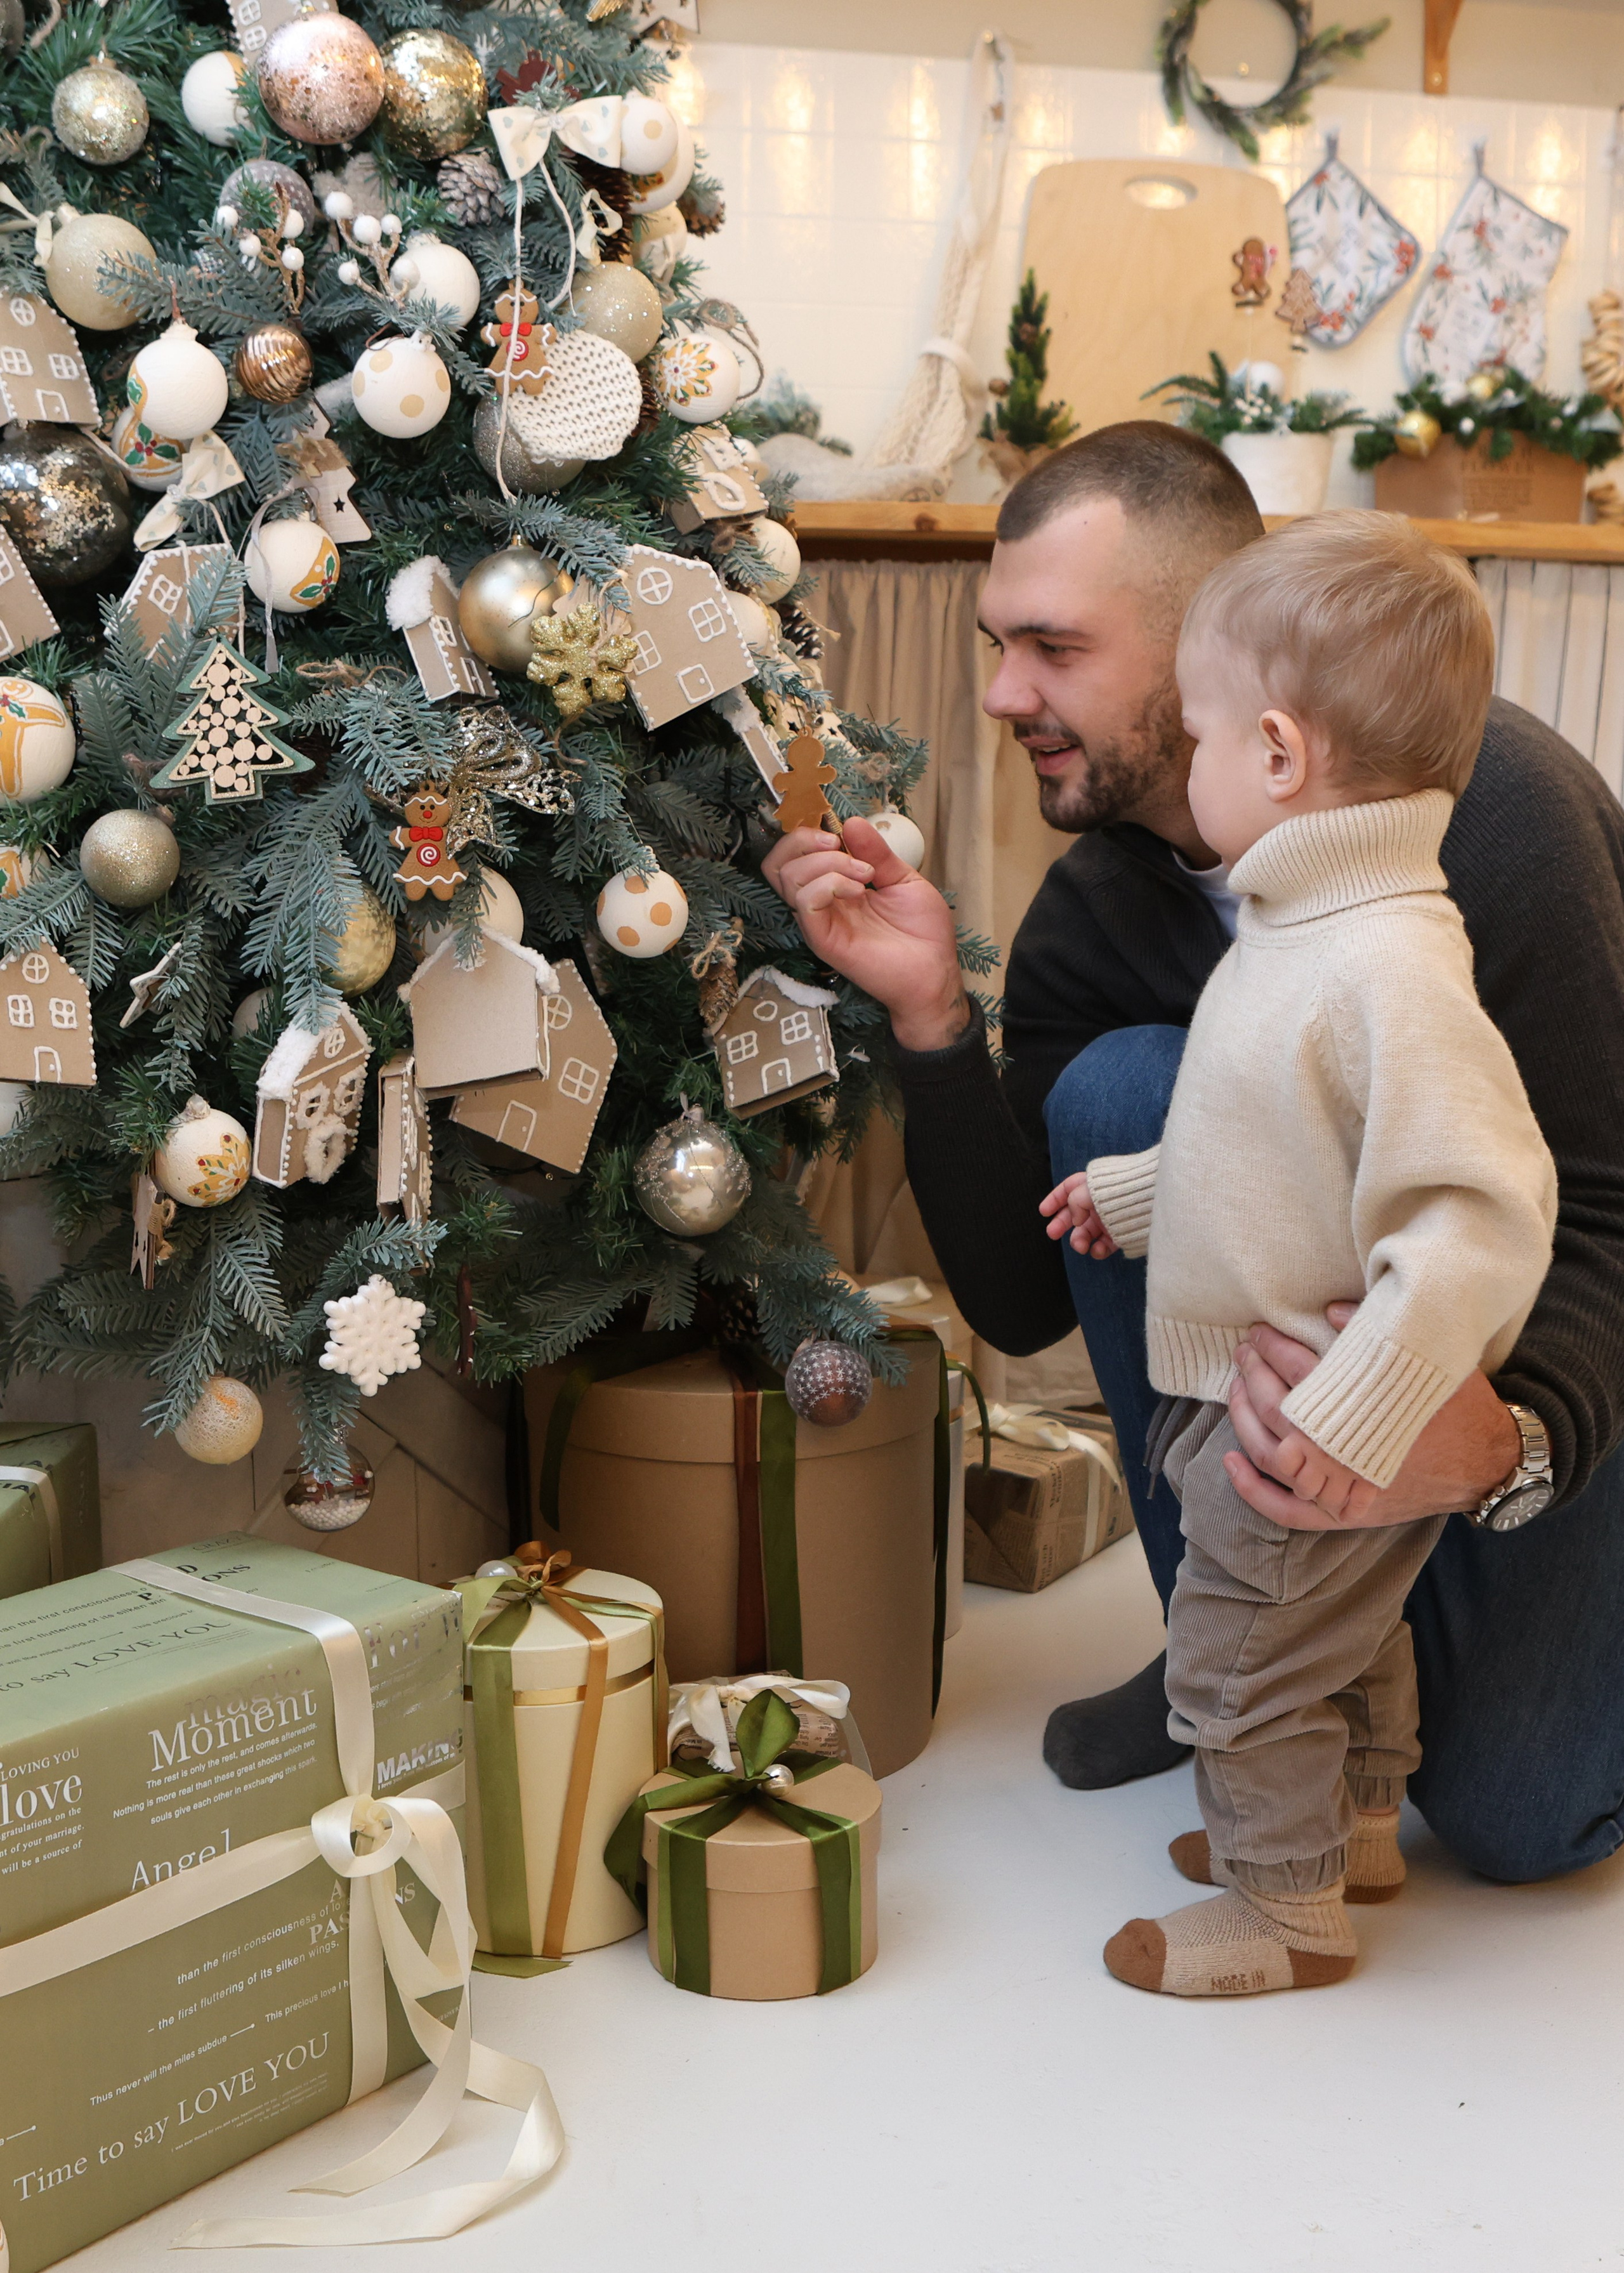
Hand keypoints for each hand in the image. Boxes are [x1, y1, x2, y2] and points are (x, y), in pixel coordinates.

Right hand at [760, 815, 970, 1051]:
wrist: (935, 971)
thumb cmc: (923, 933)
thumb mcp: (903, 878)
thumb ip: (876, 852)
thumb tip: (850, 821)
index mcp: (835, 886)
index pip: (794, 854)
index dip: (805, 832)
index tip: (839, 831)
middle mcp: (821, 903)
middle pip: (778, 863)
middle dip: (803, 840)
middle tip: (839, 845)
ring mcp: (819, 921)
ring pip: (788, 877)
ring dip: (826, 863)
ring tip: (863, 875)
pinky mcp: (823, 939)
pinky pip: (805, 902)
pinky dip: (829, 884)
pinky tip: (858, 892)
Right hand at [1038, 1171, 1117, 1259]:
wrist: (1151, 1200)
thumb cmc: (1119, 1190)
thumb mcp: (1089, 1189)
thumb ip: (1073, 1202)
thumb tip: (1075, 1220)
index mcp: (1091, 1186)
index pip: (1067, 1190)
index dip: (1054, 1200)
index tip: (1043, 1212)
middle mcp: (1099, 1202)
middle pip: (1074, 1214)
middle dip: (1061, 1224)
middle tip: (1051, 1234)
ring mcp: (1109, 1218)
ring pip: (1086, 1232)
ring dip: (1079, 1240)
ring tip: (1080, 1246)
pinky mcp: (1120, 1233)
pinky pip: (1104, 1245)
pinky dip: (1098, 1250)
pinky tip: (1097, 1250)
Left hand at [1223, 1302, 1521, 1531]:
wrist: (1487, 1462)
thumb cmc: (1459, 1407)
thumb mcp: (1427, 1362)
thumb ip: (1375, 1335)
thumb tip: (1329, 1309)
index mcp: (1363, 1412)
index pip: (1300, 1373)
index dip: (1274, 1348)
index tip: (1260, 1331)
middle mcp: (1344, 1455)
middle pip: (1280, 1412)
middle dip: (1254, 1375)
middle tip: (1245, 1351)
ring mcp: (1341, 1489)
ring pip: (1273, 1456)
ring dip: (1245, 1419)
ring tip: (1236, 1388)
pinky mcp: (1343, 1512)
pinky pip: (1285, 1509)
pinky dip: (1253, 1489)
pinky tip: (1231, 1461)